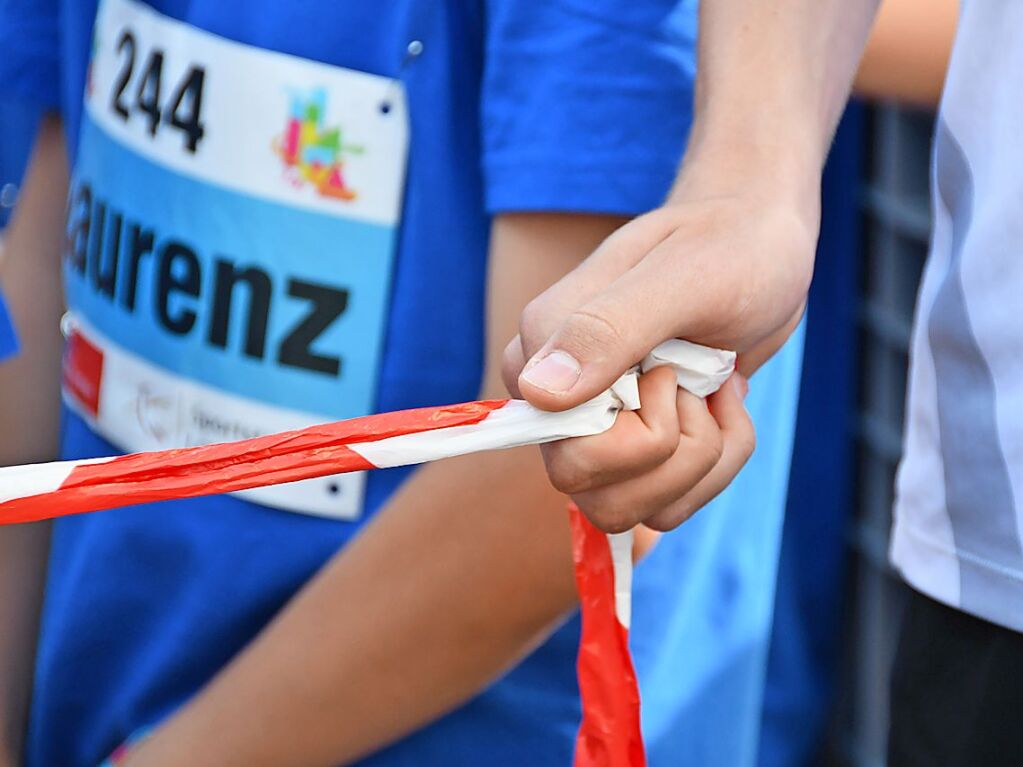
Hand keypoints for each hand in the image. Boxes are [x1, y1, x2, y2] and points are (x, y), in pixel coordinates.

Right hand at [503, 167, 815, 531]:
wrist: (757, 248)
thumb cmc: (725, 248)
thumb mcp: (682, 276)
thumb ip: (607, 329)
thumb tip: (537, 393)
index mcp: (540, 355)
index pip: (568, 455)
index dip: (642, 432)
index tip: (673, 369)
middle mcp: (555, 403)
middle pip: (597, 498)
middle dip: (676, 453)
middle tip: (695, 384)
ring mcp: (595, 433)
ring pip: (633, 513)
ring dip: (702, 460)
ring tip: (713, 392)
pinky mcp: (636, 453)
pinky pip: (668, 507)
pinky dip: (718, 465)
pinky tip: (722, 405)